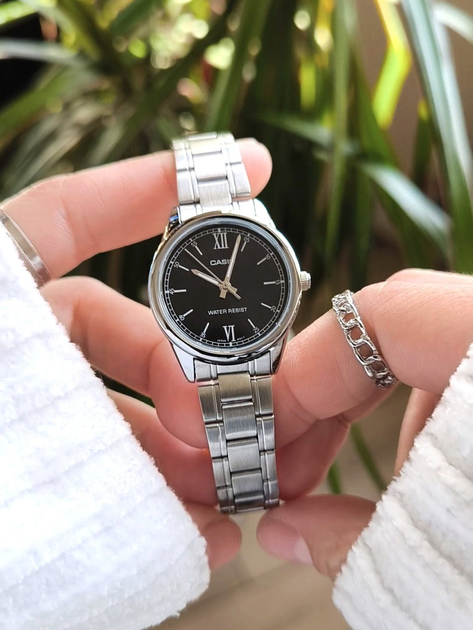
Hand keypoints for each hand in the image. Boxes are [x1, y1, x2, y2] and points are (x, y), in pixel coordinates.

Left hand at [2, 139, 271, 569]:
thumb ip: (27, 262)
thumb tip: (149, 236)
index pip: (71, 218)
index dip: (151, 189)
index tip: (243, 167)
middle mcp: (12, 356)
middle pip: (125, 335)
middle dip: (187, 365)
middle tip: (227, 405)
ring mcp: (32, 423)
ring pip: (130, 419)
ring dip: (186, 447)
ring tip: (228, 479)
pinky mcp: (46, 490)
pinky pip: (118, 487)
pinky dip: (166, 505)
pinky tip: (202, 527)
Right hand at [257, 269, 472, 579]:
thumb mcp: (448, 562)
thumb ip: (357, 542)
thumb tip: (284, 532)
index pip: (378, 317)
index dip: (302, 371)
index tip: (261, 424)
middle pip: (398, 328)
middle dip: (330, 398)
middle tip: (289, 457)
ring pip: (433, 352)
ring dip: (379, 416)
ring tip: (357, 487)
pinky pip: (464, 375)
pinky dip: (430, 422)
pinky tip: (417, 480)